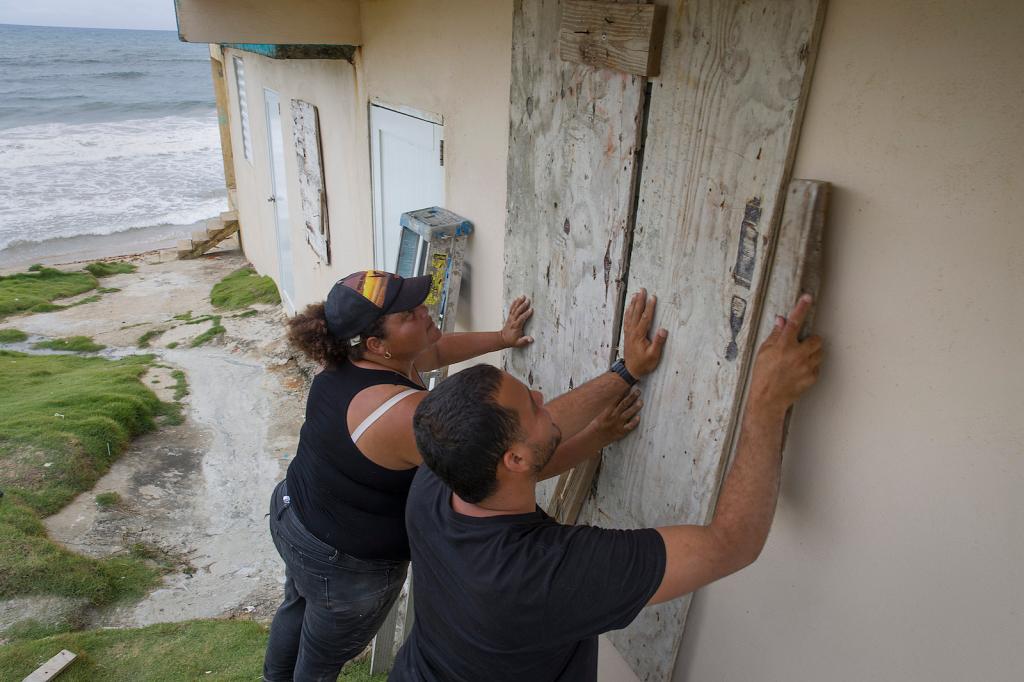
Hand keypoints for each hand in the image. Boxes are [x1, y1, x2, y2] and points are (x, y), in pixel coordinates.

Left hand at [500, 295, 534, 348]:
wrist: (503, 339)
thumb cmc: (512, 341)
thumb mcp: (519, 343)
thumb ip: (525, 340)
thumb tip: (531, 339)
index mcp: (516, 326)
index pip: (521, 318)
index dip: (526, 314)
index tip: (531, 309)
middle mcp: (513, 321)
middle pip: (518, 311)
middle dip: (523, 305)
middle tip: (528, 300)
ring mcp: (511, 318)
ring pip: (515, 308)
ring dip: (519, 302)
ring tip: (523, 296)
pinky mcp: (510, 316)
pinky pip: (512, 308)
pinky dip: (514, 303)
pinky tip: (517, 299)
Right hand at [592, 388, 642, 443]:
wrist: (593, 437)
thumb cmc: (596, 426)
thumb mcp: (601, 415)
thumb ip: (609, 409)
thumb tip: (616, 402)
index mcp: (608, 410)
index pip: (618, 399)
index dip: (624, 392)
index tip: (630, 387)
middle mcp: (614, 415)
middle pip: (624, 404)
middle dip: (632, 397)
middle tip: (638, 391)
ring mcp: (618, 423)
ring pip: (628, 413)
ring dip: (635, 407)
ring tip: (641, 402)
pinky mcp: (621, 432)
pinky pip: (629, 426)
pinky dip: (634, 422)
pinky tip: (639, 418)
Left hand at [622, 288, 667, 376]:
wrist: (630, 370)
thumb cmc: (643, 364)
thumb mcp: (653, 356)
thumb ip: (658, 343)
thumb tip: (663, 330)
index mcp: (639, 335)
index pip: (645, 318)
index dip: (649, 307)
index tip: (653, 297)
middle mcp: (632, 331)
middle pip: (636, 313)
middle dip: (640, 300)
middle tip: (642, 290)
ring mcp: (629, 332)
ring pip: (630, 314)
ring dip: (633, 304)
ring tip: (636, 294)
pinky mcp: (627, 334)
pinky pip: (627, 319)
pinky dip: (628, 311)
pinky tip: (630, 306)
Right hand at [748, 294, 823, 415]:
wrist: (768, 399)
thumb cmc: (763, 376)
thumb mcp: (763, 352)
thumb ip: (775, 335)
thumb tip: (781, 322)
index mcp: (783, 345)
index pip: (794, 321)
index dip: (801, 308)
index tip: (807, 298)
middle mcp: (797, 354)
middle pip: (816, 339)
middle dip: (811, 340)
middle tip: (802, 345)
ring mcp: (806, 367)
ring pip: (819, 353)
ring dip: (812, 353)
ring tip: (799, 359)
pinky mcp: (812, 377)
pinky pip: (817, 366)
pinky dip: (810, 366)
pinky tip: (799, 371)